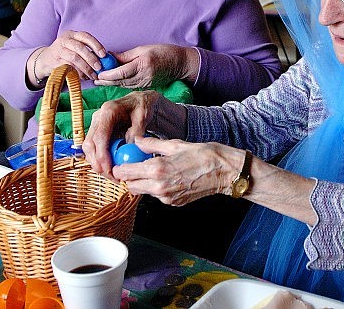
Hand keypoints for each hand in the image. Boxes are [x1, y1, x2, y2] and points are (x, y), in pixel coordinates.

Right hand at [31, 30, 106, 82]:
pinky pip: (68, 67)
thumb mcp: (74, 47)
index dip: (96, 45)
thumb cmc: (65, 53)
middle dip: (91, 58)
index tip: (104, 54)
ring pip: (74, 58)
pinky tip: (84, 77)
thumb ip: (87, 50)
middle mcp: (64, 40)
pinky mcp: (54, 61)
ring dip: (86, 68)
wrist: (44, 60)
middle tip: (99, 68)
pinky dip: (78, 73)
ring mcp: (58, 50)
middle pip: (80, 48)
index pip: (86, 36)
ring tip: (93, 75)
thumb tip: (104, 60)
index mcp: (72, 34)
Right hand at [83, 91, 186, 175]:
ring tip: (114, 176)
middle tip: (112, 177)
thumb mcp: (143, 116)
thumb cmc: (142, 107)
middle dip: (98, 163)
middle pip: (89, 145)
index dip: (101, 155)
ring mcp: (96, 125)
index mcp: (108, 111)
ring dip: (98, 164)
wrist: (138, 102)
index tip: (109, 169)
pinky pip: (94, 150)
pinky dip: (101, 161)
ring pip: (89, 149)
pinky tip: (112, 169)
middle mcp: (98, 118)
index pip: (99, 136)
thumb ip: (136, 131)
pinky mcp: (97, 133)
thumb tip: (129, 147)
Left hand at [96, 44, 198, 88]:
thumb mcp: (143, 49)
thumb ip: (126, 55)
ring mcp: (146, 83)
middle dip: (106, 81)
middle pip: (121, 81)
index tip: (99, 73)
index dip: (108, 74)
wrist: (180, 63)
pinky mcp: (147, 86)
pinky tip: (113, 81)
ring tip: (100, 80)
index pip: (121, 72)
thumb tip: (110, 57)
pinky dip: (121, 83)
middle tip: (94, 78)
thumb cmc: (163, 52)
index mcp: (143, 65)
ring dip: (111, 83)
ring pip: (124, 85)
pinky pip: (130, 85)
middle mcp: (143, 76)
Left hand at [109, 138, 239, 205]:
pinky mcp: (173, 203)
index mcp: (157, 169)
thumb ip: (151, 144)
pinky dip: (157, 187)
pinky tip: (168, 177)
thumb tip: (137, 141)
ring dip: (143, 182)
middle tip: (135, 166)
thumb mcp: (175, 144)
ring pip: (144, 192)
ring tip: (155, 169)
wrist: (223, 172)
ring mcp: (166, 197)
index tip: (121, 162)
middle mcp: (159, 186)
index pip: (126, 173)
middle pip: (131, 186)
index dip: (120, 168)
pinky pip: (157, 196)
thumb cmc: (204, 155)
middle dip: (130, 177)